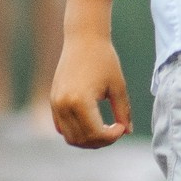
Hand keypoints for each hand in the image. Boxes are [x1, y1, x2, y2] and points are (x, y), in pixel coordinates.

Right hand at [49, 0, 131, 147]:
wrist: (83, 38)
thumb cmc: (104, 59)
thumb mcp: (118, 86)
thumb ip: (123, 111)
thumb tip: (127, 132)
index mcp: (81, 101)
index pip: (96, 133)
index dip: (111, 137)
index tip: (121, 127)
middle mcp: (64, 104)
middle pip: (82, 139)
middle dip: (101, 141)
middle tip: (115, 131)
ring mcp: (56, 103)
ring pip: (70, 137)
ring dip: (87, 140)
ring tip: (104, 130)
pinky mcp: (53, 101)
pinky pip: (62, 127)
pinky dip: (76, 132)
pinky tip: (92, 123)